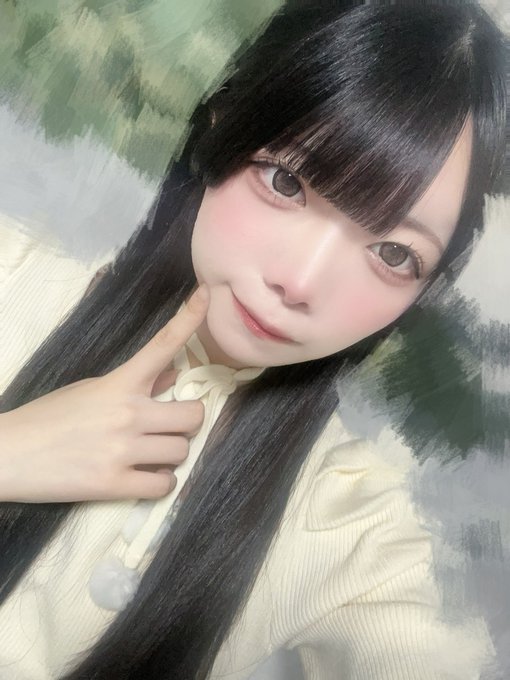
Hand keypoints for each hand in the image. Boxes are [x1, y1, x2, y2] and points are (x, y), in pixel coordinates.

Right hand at [0, 286, 208, 502]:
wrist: (6, 454)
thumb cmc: (47, 417)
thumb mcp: (90, 389)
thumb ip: (134, 384)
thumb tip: (174, 377)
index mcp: (119, 383)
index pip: (163, 344)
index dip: (190, 318)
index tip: (205, 294)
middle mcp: (127, 413)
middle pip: (193, 415)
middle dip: (186, 421)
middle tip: (168, 425)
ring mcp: (122, 450)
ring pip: (182, 451)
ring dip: (170, 453)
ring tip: (149, 453)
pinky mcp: (113, 485)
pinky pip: (164, 486)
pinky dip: (159, 483)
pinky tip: (144, 476)